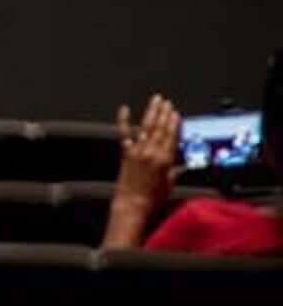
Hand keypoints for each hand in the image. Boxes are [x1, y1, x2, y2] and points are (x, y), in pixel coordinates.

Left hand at [114, 93, 180, 208]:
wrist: (133, 204)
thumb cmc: (152, 198)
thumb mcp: (170, 183)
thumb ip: (175, 170)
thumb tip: (181, 164)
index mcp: (165, 159)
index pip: (172, 136)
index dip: (174, 123)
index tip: (175, 112)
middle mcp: (152, 152)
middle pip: (160, 128)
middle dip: (163, 113)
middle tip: (166, 101)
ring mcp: (137, 151)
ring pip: (146, 127)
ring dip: (151, 112)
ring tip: (155, 101)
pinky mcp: (125, 153)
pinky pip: (124, 133)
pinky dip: (123, 120)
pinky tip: (124, 109)